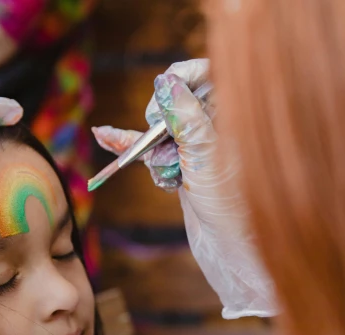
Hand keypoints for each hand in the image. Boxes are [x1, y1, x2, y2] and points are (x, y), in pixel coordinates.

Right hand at [93, 59, 276, 318]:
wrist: (234, 252)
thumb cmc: (236, 208)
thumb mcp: (208, 159)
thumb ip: (188, 119)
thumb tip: (168, 81)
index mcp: (238, 115)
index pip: (210, 72)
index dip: (185, 76)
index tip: (168, 90)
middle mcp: (221, 126)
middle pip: (180, 96)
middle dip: (164, 114)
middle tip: (160, 131)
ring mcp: (201, 146)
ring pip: (163, 126)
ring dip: (151, 142)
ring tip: (166, 171)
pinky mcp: (184, 165)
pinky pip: (153, 148)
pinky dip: (131, 144)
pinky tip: (106, 135)